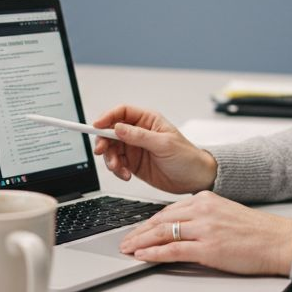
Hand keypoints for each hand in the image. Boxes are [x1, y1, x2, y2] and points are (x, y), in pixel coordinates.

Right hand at [91, 105, 216, 193]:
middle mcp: (139, 132)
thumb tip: (118, 128)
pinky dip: (117, 170)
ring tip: (118, 169)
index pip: (122, 112)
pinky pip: (117, 164)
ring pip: (112, 149)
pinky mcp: (133, 163)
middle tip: (102, 152)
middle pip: (111, 131)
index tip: (96, 125)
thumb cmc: (187, 157)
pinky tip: (125, 175)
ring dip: (110, 159)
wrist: (195, 179)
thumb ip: (139, 136)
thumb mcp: (164, 144)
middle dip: (104, 142)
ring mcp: (135, 148)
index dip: (107, 117)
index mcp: (148, 120)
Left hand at [118, 191, 291, 276]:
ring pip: (163, 233)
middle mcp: (202, 210)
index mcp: (206, 199)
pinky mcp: (208, 248)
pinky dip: (154, 253)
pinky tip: (143, 256)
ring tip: (127, 249)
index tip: (137, 230)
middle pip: (160, 220)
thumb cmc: (257, 232)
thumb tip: (181, 229)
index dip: (149, 222)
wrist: (279, 241)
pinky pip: (173, 250)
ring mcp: (204, 229)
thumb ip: (203, 217)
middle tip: (124, 241)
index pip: (168, 210)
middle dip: (138, 231)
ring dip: (141, 242)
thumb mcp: (225, 214)